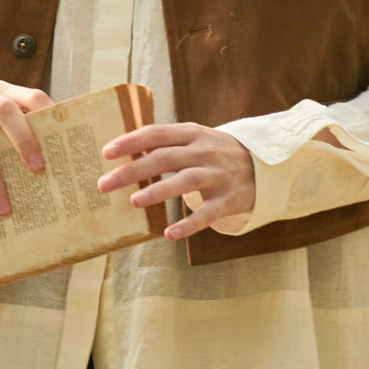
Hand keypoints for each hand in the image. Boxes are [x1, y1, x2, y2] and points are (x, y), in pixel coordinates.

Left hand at [97, 122, 254, 241]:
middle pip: (165, 158)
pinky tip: (169, 234)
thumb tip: (123, 154)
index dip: (131, 142)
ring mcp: (218, 176)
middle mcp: (205, 152)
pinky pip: (207, 214)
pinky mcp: (228, 200)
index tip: (106, 153)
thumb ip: (167, 143)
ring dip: (159, 191)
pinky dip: (188, 225)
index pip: (157, 134)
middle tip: (105, 184)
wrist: (264, 166)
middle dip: (133, 170)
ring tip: (134, 202)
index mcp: (193, 134)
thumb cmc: (216, 153)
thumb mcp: (196, 139)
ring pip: (186, 181)